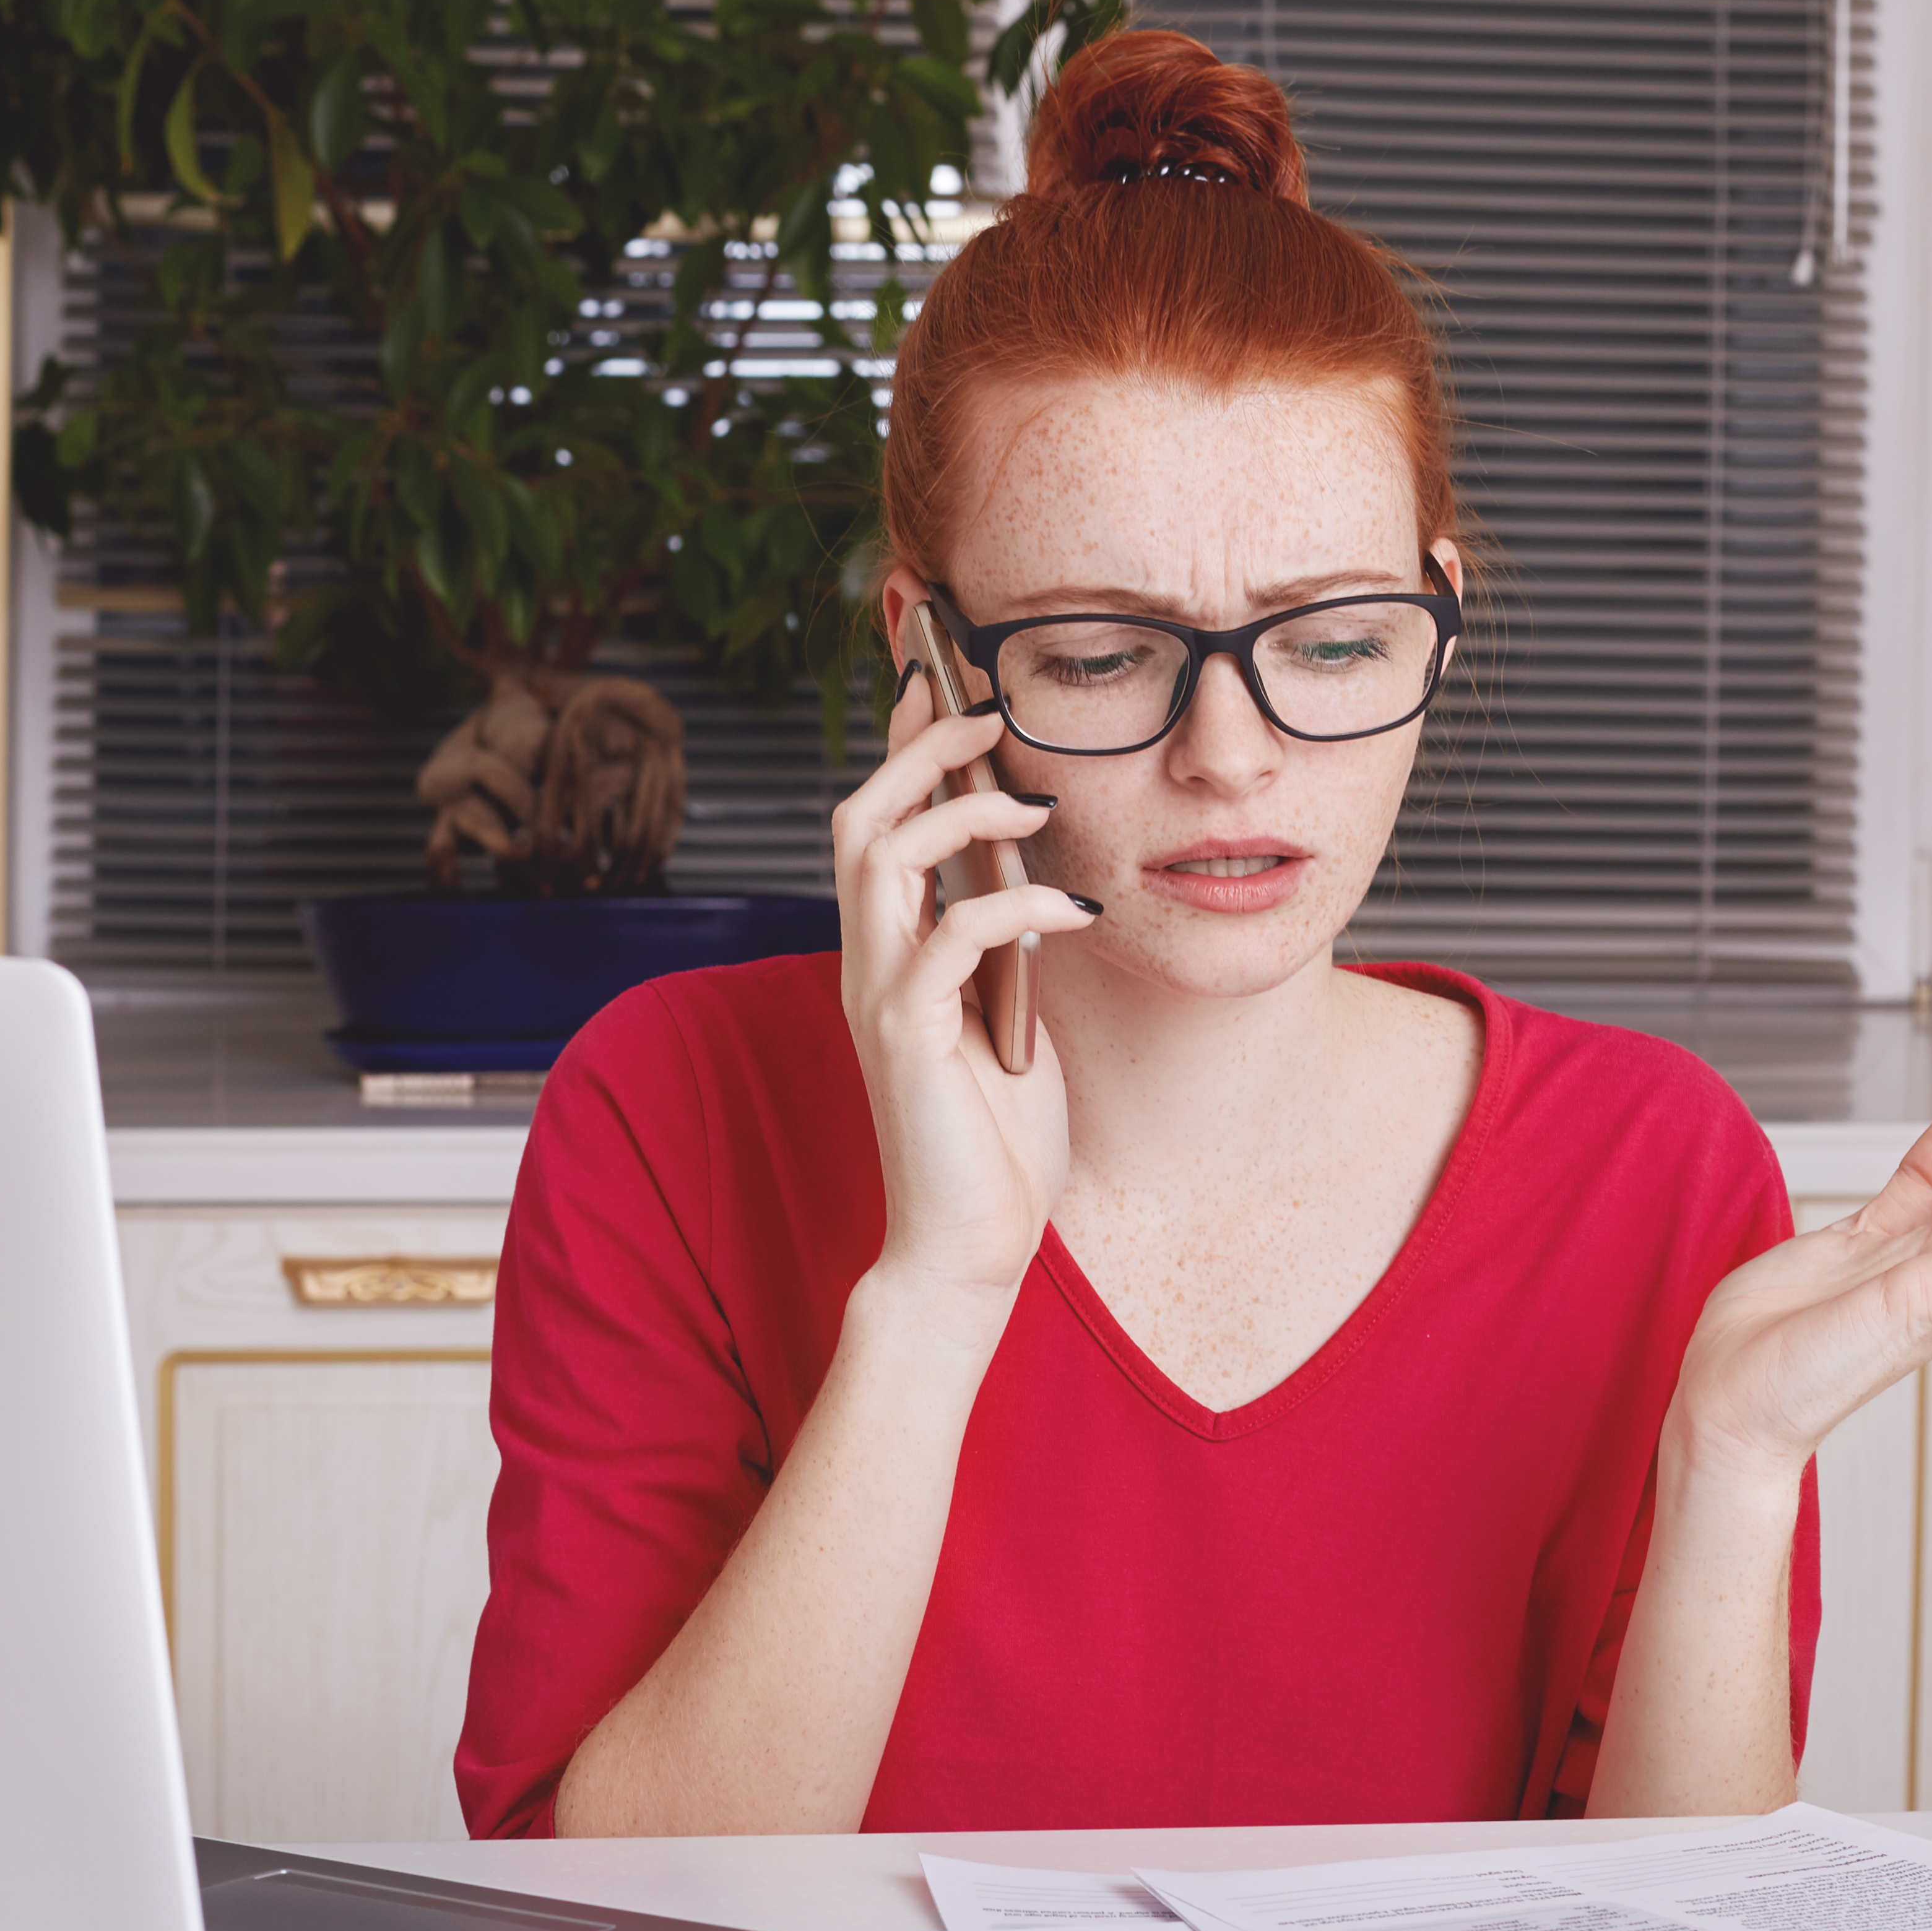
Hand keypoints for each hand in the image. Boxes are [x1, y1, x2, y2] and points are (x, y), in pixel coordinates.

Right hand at [831, 661, 1099, 1311]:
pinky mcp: (904, 1037)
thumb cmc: (993, 1144)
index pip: (877, 826)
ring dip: (956, 812)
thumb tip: (1034, 885)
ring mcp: (879, 998)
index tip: (944, 682)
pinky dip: (1011, 906)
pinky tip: (1070, 908)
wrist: (966, 1248)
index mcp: (889, 958)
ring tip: (1030, 800)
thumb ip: (1002, 958)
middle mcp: (868, 966)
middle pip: (860, 819)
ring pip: (881, 858)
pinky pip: (947, 938)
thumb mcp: (1006, 1024)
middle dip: (915, 749)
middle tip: (984, 707)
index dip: (902, 748)